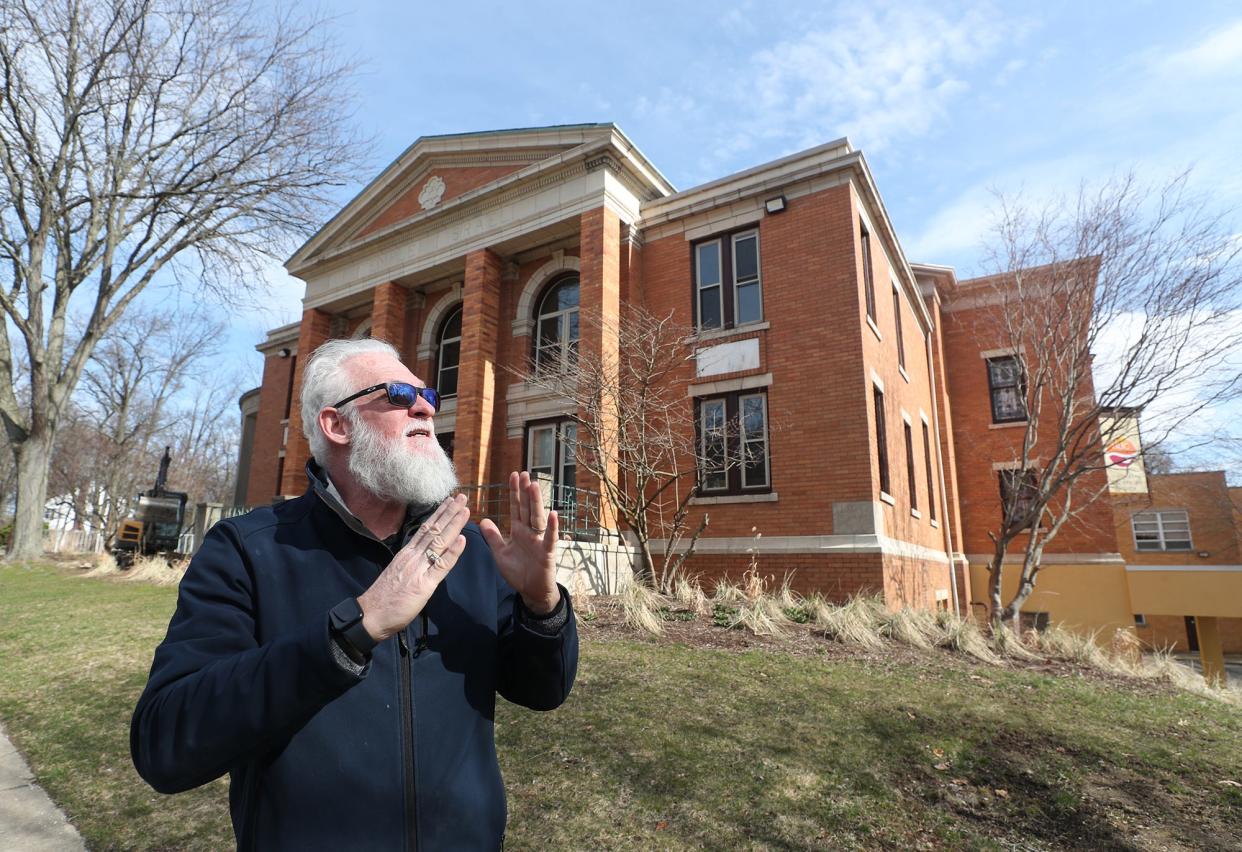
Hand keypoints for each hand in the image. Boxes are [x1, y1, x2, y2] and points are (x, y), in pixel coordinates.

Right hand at [357, 494, 469, 641]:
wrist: (371, 615)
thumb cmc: (384, 598)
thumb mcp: (398, 574)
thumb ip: (412, 564)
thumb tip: (424, 557)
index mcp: (406, 554)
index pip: (425, 529)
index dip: (439, 514)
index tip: (449, 502)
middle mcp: (412, 556)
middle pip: (433, 530)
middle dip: (449, 512)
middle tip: (462, 497)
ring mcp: (418, 568)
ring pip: (439, 542)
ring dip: (454, 525)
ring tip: (465, 510)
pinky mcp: (424, 584)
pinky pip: (441, 565)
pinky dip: (453, 551)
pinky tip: (463, 539)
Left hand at [480, 471, 560, 614]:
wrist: (530, 591)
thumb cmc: (517, 572)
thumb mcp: (500, 554)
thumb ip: (493, 537)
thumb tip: (483, 520)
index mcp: (518, 531)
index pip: (516, 508)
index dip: (515, 492)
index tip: (514, 476)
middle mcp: (530, 532)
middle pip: (527, 508)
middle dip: (525, 491)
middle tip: (524, 474)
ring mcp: (539, 541)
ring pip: (538, 518)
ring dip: (536, 502)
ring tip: (534, 486)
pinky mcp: (548, 552)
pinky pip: (550, 538)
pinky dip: (553, 527)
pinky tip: (554, 514)